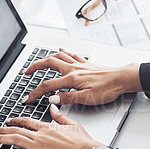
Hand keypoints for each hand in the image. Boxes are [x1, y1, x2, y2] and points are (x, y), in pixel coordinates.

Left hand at [0, 105, 103, 148]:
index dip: (16, 121)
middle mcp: (39, 135)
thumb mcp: (72, 123)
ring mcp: (38, 147)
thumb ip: (59, 116)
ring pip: (14, 140)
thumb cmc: (82, 142)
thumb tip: (53, 107)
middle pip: (15, 130)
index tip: (8, 120)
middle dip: (0, 129)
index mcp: (47, 127)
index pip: (27, 122)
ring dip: (0, 138)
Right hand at [22, 48, 141, 105]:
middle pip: (48, 63)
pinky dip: (63, 51)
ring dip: (45, 57)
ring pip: (58, 55)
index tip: (27, 98)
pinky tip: (60, 49)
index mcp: (71, 79)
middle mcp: (73, 69)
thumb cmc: (108, 89)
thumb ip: (67, 98)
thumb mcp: (87, 99)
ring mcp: (79, 64)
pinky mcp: (86, 63)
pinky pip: (71, 53)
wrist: (122, 79)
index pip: (47, 86)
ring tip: (38, 62)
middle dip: (34, 66)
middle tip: (26, 72)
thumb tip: (52, 99)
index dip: (35, 93)